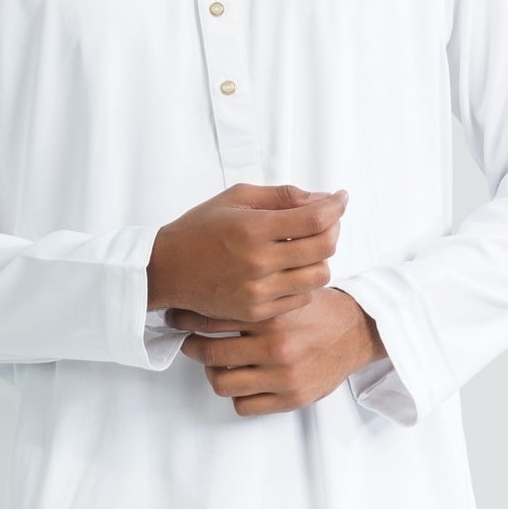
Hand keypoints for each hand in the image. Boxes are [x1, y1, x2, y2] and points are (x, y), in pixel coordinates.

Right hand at [147, 183, 347, 324]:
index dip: (335, 205)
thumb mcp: (235, 198)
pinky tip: (292, 269)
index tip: (340, 198)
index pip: (314, 219)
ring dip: (320, 258)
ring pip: (319, 276)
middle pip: (324, 247)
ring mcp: (259, 292)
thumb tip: (320, 199)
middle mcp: (258, 262)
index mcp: (252, 229)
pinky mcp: (257, 312)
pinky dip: (304, 281)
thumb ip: (280, 196)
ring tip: (307, 247)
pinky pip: (301, 298)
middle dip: (333, 228)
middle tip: (326, 220)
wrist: (167, 271)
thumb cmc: (199, 229)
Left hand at [166, 286, 386, 416]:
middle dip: (192, 345)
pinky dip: (237, 394)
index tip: (176, 317)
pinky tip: (240, 380)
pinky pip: (243, 405)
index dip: (187, 317)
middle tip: (188, 340)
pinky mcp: (291, 398)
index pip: (213, 318)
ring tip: (214, 363)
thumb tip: (206, 289)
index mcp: (272, 315)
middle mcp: (276, 346)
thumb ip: (254, 293)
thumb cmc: (318, 310)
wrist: (358, 331)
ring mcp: (283, 376)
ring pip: (221, 383)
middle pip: (209, 352)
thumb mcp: (287, 291)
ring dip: (212, 372)